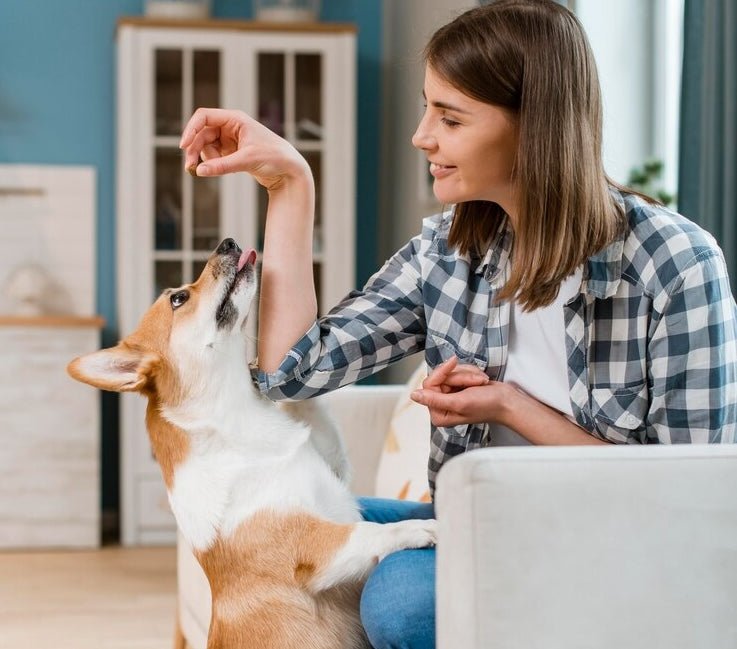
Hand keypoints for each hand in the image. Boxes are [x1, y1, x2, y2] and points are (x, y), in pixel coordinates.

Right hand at [179, 108, 310, 190]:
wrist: (290, 170)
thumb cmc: (275, 158)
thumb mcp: (248, 160)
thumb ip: (222, 166)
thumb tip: (200, 171)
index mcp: (235, 118)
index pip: (204, 116)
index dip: (191, 129)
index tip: (183, 146)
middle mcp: (231, 126)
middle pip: (202, 134)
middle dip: (195, 149)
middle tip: (190, 167)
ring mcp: (231, 140)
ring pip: (206, 146)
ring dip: (204, 158)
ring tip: (211, 170)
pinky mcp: (232, 153)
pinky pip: (214, 156)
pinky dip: (213, 164)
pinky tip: (220, 170)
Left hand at [411, 357, 506, 426]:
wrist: (507, 401)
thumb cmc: (488, 405)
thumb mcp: (460, 402)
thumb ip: (435, 400)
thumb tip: (414, 395)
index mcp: (439, 414)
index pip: (429, 384)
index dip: (442, 372)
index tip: (454, 363)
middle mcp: (441, 405)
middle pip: (439, 377)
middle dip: (460, 375)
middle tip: (476, 382)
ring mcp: (450, 395)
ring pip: (450, 372)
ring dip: (467, 374)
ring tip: (480, 383)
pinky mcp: (458, 387)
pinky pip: (458, 371)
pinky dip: (471, 373)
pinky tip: (481, 381)